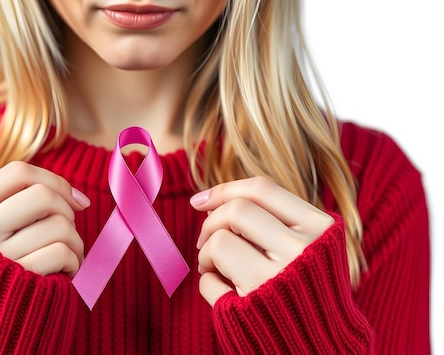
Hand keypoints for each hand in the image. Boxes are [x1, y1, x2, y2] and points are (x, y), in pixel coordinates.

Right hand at [0, 161, 90, 276]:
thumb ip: (20, 201)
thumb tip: (80, 198)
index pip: (18, 172)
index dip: (54, 180)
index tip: (73, 199)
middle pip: (42, 195)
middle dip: (66, 210)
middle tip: (65, 230)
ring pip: (59, 224)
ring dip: (75, 240)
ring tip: (65, 255)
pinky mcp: (19, 280)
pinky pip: (63, 252)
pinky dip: (74, 261)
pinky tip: (64, 272)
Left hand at [191, 176, 333, 305]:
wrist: (326, 347)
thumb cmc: (308, 290)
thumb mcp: (309, 245)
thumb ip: (274, 220)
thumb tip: (211, 200)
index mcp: (318, 227)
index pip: (261, 189)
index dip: (224, 190)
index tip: (201, 200)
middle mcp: (301, 249)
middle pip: (237, 210)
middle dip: (211, 222)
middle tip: (206, 240)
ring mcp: (277, 277)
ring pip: (220, 241)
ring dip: (205, 251)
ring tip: (211, 264)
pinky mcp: (253, 304)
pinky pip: (210, 280)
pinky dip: (206, 280)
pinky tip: (221, 288)